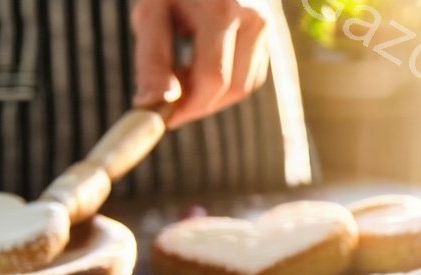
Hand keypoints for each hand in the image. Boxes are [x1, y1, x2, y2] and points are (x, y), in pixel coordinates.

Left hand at [131, 0, 270, 128]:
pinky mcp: (269, 35)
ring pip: (243, 86)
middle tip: (168, 106)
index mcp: (222, 8)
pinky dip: (224, 84)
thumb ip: (152, 60)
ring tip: (181, 78)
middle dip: (198, 105)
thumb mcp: (153, 11)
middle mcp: (253, 17)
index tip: (162, 119)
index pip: (212, 76)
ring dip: (210, 96)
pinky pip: (249, 76)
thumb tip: (151, 105)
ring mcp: (266, 26)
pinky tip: (200, 69)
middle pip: (232, 87)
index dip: (187, 105)